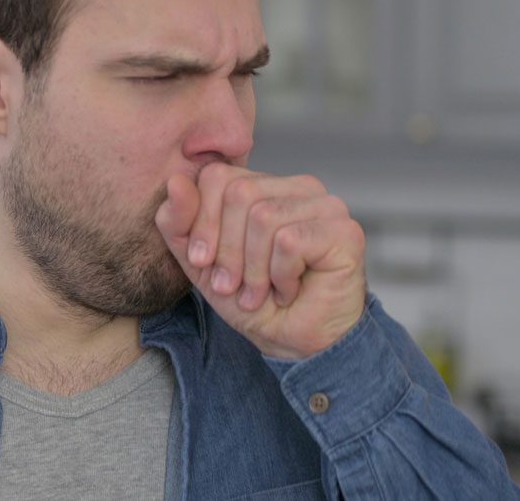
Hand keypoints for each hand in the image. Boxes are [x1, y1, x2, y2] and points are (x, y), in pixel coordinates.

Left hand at [154, 163, 366, 359]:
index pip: (218, 175)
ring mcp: (326, 205)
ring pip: (264, 217)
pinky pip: (290, 241)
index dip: (202, 222)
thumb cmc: (253, 300)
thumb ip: (180, 222)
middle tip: (233, 285)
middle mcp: (298, 187)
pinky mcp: (344, 231)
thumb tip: (174, 182)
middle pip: (239, 193)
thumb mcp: (201, 263)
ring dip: (254, 270)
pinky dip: (280, 276)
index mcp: (265, 185)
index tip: (204, 262)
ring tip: (261, 292)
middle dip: (227, 250)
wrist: (293, 343)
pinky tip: (289, 290)